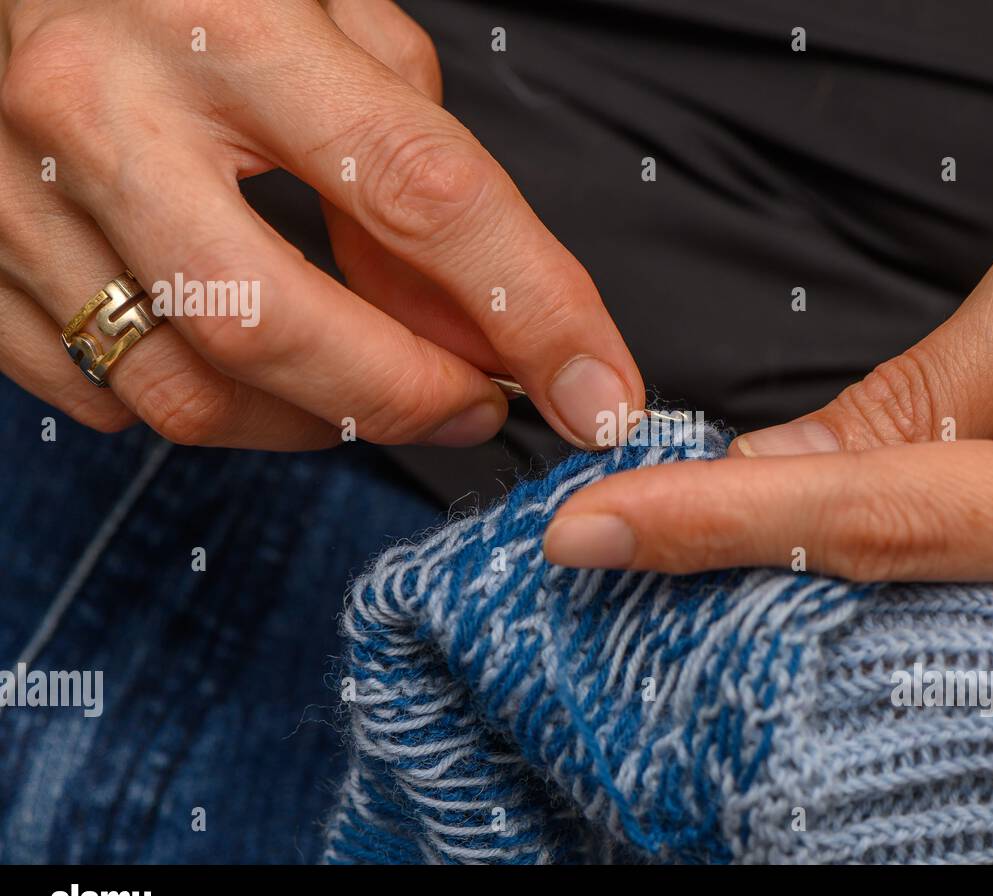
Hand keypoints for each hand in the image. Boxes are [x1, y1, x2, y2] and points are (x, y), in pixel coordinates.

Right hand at [0, 0, 641, 448]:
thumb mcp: (333, 23)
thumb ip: (414, 166)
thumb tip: (474, 328)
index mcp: (224, 25)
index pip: (422, 193)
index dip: (532, 310)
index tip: (599, 393)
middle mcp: (104, 113)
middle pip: (279, 327)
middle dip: (407, 398)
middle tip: (477, 408)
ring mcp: (16, 197)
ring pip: (187, 390)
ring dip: (314, 423)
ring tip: (372, 388)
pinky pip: (102, 398)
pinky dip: (207, 408)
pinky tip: (250, 367)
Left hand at [545, 181, 992, 730]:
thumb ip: (917, 394)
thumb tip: (783, 472)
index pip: (875, 526)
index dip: (712, 528)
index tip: (591, 532)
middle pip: (893, 632)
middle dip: (745, 599)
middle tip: (630, 559)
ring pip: (940, 676)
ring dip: (817, 625)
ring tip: (720, 571)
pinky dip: (906, 638)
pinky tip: (845, 596)